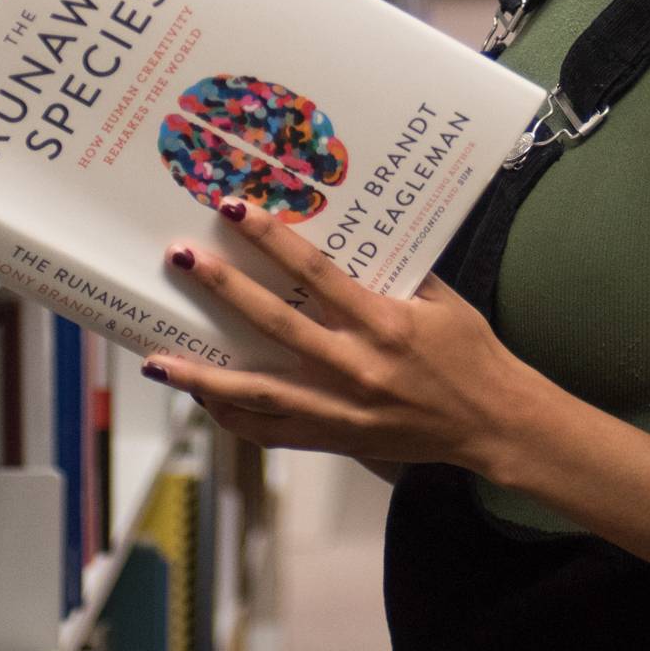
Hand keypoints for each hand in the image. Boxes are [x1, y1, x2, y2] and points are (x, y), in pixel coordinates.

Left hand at [146, 203, 535, 472]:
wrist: (491, 422)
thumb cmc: (470, 352)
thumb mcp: (443, 299)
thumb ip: (399, 268)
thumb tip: (355, 232)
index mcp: (383, 323)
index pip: (315, 274)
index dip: (272, 241)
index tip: (234, 210)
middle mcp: (355, 366)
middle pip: (274, 325)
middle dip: (223, 290)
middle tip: (181, 259)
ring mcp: (339, 409)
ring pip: (257, 392)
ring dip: (204, 375)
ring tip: (158, 358)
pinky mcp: (334, 440)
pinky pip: (271, 431)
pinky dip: (233, 415)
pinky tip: (202, 397)